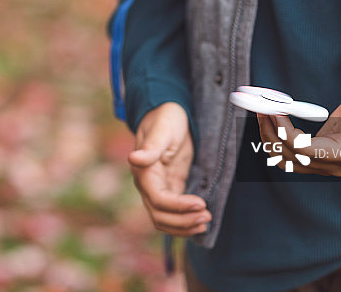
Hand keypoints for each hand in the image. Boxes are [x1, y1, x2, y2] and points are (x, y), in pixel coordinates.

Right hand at [129, 102, 210, 235]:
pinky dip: (184, 221)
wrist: (166, 113)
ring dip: (183, 226)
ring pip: (163, 220)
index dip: (178, 206)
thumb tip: (133, 159)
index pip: (158, 200)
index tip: (201, 204)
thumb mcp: (162, 130)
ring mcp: (156, 189)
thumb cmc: (165, 119)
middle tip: (207, 216)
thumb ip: (150, 147)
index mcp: (144, 172)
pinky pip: (172, 213)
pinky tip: (199, 222)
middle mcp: (146, 185)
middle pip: (159, 216)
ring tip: (206, 222)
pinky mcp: (168, 188)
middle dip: (183, 221)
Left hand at [257, 83, 340, 175]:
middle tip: (262, 107)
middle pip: (291, 156)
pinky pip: (287, 155)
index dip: (286, 134)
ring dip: (269, 136)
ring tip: (263, 110)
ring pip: (285, 158)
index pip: (307, 152)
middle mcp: (333, 165)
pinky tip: (271, 120)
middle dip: (272, 132)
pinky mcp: (313, 158)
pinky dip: (274, 138)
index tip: (275, 112)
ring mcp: (322, 164)